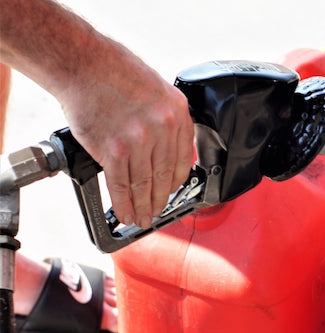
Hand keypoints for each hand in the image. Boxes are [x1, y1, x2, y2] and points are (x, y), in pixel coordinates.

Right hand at [59, 49, 193, 227]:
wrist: (81, 62)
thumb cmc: (114, 71)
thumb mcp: (158, 91)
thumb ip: (166, 121)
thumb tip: (168, 151)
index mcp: (177, 113)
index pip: (184, 159)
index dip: (177, 182)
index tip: (173, 192)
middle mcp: (162, 127)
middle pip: (165, 175)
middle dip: (161, 200)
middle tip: (157, 212)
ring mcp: (138, 140)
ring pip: (144, 184)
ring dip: (143, 207)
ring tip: (142, 218)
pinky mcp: (113, 150)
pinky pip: (121, 185)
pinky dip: (123, 203)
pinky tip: (125, 213)